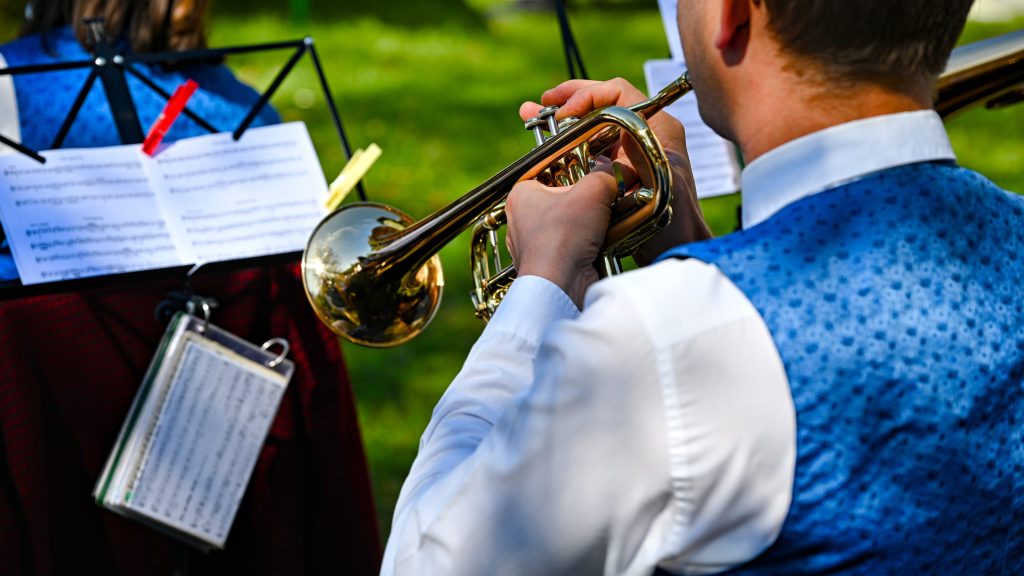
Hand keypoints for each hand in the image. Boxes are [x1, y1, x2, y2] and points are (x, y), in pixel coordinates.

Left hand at [506, 167, 618, 307]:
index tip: (597, 169)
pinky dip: (592, 242)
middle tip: (607, 195)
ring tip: (609, 219)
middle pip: (566, 198)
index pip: (552, 171)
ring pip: (573, 224)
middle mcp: (524, 220)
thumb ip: (607, 175)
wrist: (560, 286)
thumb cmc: (562, 238)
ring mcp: (536, 244)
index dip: (578, 169)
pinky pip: (576, 245)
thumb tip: (621, 173)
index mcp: (522, 195)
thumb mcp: (592, 192)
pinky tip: (605, 240)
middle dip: (590, 199)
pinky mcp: (552, 264)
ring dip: (594, 222)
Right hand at [519, 78, 711, 265]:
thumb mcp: (659, 184)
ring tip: (532, 118)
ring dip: (563, 123)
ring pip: (593, 127)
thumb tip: (616, 130)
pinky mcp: (619, 173)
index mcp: (658, 128)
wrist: (677, 253)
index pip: (618, 92)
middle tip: (539, 104)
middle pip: (602, 105)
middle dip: (568, 102)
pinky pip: (591, 150)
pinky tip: (547, 148)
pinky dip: (568, 146)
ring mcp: (631, 154)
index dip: (587, 95)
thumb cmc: (676, 224)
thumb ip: (639, 154)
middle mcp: (644, 135)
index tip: (562, 114)